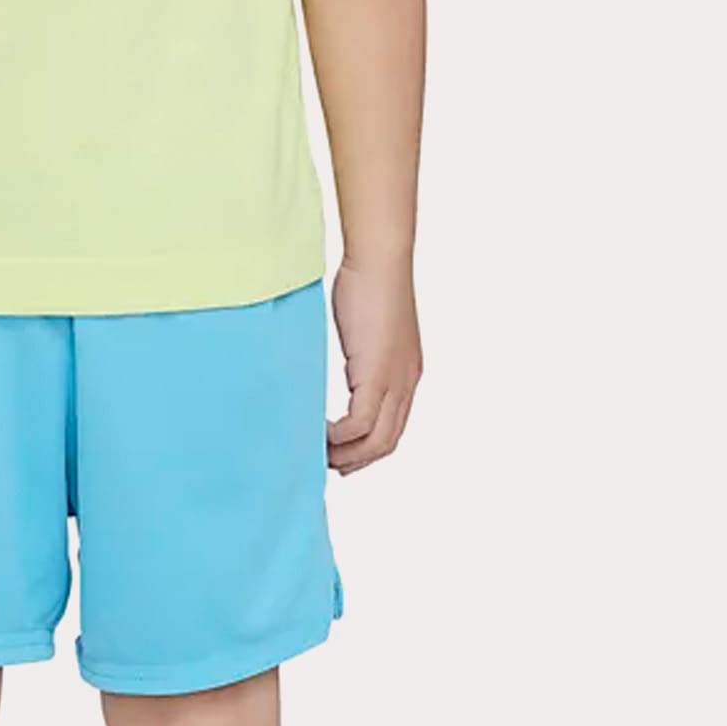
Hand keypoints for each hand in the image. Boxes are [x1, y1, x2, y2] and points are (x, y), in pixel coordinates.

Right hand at [327, 253, 420, 473]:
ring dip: (347, 455)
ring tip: (320, 455)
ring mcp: (395, 381)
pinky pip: (359, 425)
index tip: (343, 455)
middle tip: (328, 466)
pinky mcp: (377, 375)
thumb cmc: (370, 281)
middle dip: (358, 460)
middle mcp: (406, 383)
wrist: (381, 259)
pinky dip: (338, 437)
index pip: (394, 427)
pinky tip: (319, 432)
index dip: (369, 448)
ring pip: (376, 441)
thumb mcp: (367, 329)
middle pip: (387, 443)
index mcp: (407, 374)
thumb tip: (347, 364)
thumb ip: (362, 353)